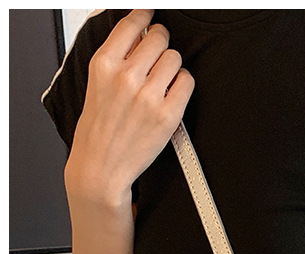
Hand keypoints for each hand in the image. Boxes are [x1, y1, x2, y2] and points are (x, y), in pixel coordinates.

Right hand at [65, 9, 194, 203]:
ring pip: (175, 58)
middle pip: (159, 38)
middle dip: (161, 43)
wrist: (100, 167)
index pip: (132, 24)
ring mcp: (148, 95)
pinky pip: (186, 81)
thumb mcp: (96, 84)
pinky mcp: (167, 114)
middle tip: (159, 53)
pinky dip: (183, 83)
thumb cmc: (98, 129)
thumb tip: (139, 35)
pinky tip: (173, 92)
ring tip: (163, 79)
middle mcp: (126, 76)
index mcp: (104, 64)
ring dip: (172, 65)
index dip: (146, 16)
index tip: (151, 14)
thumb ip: (116, 58)